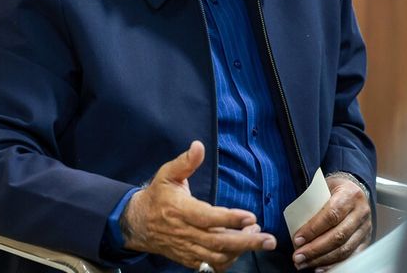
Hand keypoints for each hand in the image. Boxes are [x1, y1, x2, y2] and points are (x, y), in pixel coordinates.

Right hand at [122, 141, 276, 271]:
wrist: (138, 222)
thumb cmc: (157, 195)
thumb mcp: (168, 173)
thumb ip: (185, 161)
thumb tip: (199, 146)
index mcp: (180, 210)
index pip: (208, 218)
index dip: (230, 219)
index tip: (250, 217)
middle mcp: (185, 232)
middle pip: (219, 242)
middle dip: (246, 242)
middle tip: (268, 239)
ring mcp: (188, 248)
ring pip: (218, 257)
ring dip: (241, 251)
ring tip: (257, 238)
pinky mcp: (189, 258)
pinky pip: (212, 266)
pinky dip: (229, 261)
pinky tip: (241, 250)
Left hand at [291, 174, 371, 270]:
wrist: (355, 188)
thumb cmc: (333, 187)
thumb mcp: (323, 186)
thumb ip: (312, 201)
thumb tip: (292, 221)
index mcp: (349, 195)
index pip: (331, 215)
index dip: (313, 229)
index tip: (297, 239)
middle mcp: (360, 213)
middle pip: (338, 236)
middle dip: (315, 249)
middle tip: (298, 257)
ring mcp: (365, 228)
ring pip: (345, 250)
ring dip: (322, 260)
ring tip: (305, 264)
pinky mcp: (366, 240)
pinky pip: (352, 256)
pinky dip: (335, 264)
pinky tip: (320, 268)